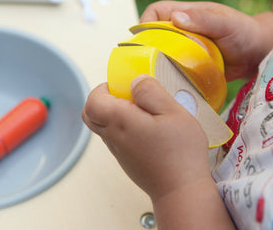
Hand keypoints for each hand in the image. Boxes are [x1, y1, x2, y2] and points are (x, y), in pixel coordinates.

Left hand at [82, 75, 211, 200]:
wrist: (181, 191)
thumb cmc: (180, 153)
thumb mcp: (173, 112)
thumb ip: (151, 92)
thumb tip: (135, 80)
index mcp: (120, 122)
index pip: (92, 100)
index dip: (104, 87)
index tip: (124, 85)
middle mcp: (113, 137)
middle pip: (91, 114)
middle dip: (104, 99)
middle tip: (129, 96)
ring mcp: (119, 152)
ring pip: (103, 127)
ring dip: (115, 114)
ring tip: (144, 113)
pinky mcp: (127, 161)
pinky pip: (116, 139)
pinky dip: (124, 128)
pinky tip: (149, 130)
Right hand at [141, 0, 272, 80]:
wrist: (258, 55)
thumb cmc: (244, 33)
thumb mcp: (225, 24)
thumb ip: (203, 20)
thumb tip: (175, 18)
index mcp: (187, 14)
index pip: (156, 12)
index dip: (146, 23)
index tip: (144, 41)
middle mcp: (182, 31)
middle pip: (154, 35)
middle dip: (148, 48)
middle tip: (148, 64)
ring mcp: (186, 49)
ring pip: (162, 54)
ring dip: (158, 64)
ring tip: (158, 77)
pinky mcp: (190, 65)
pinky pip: (174, 69)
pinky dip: (170, 75)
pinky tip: (171, 85)